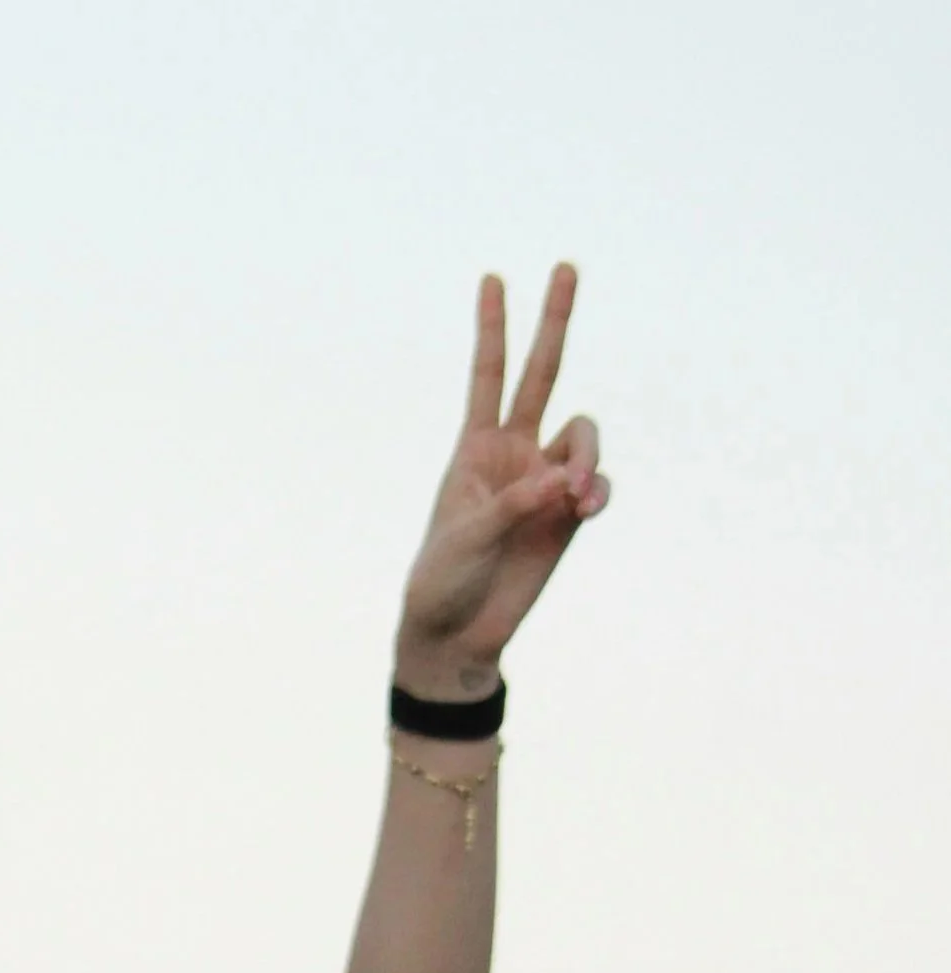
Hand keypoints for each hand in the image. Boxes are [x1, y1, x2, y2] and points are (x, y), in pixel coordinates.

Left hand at [396, 265, 608, 700]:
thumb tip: (566, 483)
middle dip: (553, 322)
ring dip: (587, 455)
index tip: (493, 278)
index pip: (487, 376)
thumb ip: (516, 503)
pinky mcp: (570, 516)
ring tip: (577, 491)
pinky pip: (598, 485)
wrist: (457, 635)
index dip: (492, 328)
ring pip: (584, 436)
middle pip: (542, 374)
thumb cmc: (444, 581)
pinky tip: (586, 506)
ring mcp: (546, 482)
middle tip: (566, 266)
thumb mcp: (468, 537)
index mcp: (475, 449)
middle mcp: (515, 454)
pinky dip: (598, 489)